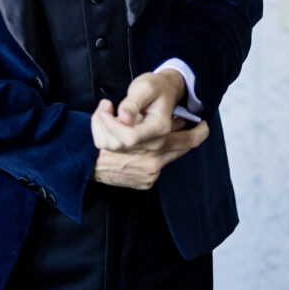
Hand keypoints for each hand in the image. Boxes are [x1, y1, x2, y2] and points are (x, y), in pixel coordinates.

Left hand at [91, 70, 185, 153]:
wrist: (163, 93)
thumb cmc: (155, 88)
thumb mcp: (146, 87)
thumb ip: (133, 103)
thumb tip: (123, 118)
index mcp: (160, 127)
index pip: (131, 137)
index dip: (113, 125)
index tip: (106, 105)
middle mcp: (153, 142)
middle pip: (119, 144)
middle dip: (104, 123)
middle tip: (105, 102)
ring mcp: (142, 148)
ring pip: (109, 146)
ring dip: (100, 126)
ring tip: (106, 106)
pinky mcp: (130, 147)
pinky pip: (106, 145)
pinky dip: (100, 130)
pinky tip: (106, 116)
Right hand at [92, 117, 208, 189]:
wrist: (84, 166)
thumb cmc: (96, 141)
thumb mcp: (107, 118)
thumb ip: (126, 107)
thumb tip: (150, 106)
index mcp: (151, 147)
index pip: (187, 141)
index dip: (199, 132)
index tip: (204, 125)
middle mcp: (154, 163)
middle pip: (182, 148)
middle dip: (190, 136)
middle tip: (198, 127)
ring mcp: (150, 175)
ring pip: (170, 155)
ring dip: (171, 145)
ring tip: (173, 131)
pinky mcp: (145, 183)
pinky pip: (158, 166)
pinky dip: (157, 156)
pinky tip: (151, 147)